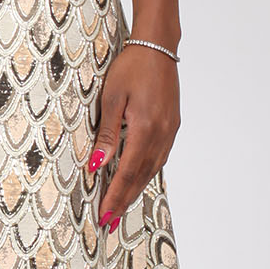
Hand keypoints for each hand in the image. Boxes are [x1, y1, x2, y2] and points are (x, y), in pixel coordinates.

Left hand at [88, 43, 180, 231]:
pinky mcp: (172, 126)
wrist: (158, 47)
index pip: (126, 173)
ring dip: (135, 189)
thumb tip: (97, 165)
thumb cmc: (131, 67)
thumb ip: (107, 134)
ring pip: (152, 169)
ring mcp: (169, 131)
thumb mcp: (111, 98)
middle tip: (109, 222)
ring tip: (120, 206)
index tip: (104, 216)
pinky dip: (146, 173)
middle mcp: (161, 135)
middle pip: (141, 177)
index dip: (115, 197)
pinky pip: (159, 157)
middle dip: (124, 200)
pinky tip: (137, 179)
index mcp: (144, 129)